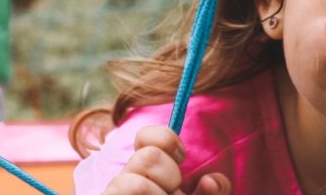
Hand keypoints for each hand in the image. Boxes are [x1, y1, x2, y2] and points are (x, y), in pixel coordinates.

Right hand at [102, 125, 231, 194]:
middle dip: (170, 177)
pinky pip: (130, 189)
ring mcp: (114, 193)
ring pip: (135, 184)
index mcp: (146, 175)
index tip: (182, 156)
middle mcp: (126, 182)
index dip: (164, 138)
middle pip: (147, 156)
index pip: (146, 137)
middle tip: (174, 193)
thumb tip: (210, 180)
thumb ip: (212, 193)